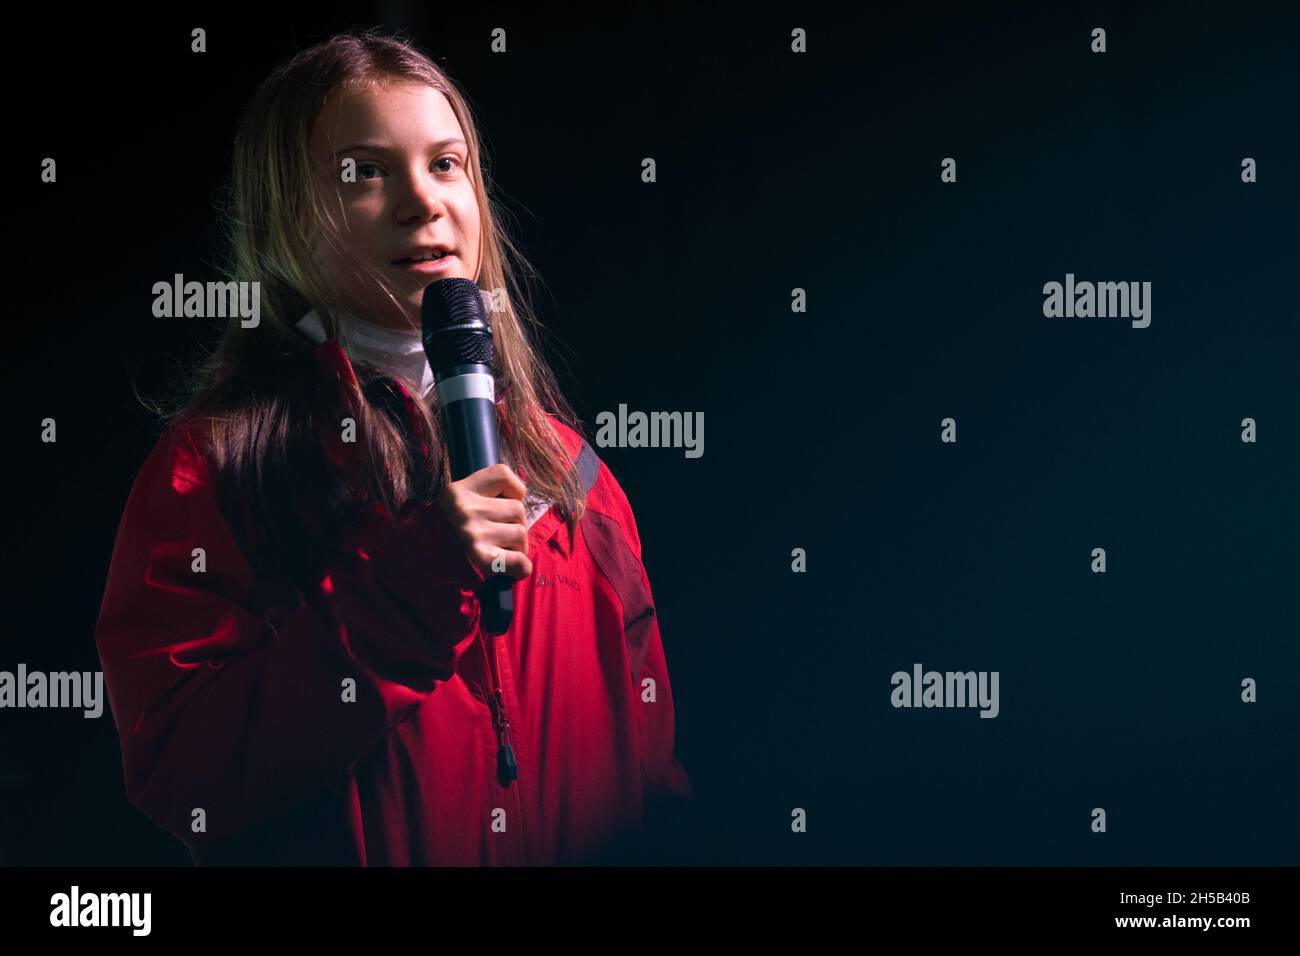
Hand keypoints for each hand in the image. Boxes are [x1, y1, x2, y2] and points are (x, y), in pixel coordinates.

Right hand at [435, 463, 532, 580]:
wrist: (418, 566)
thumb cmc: (444, 535)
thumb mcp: (454, 504)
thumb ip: (481, 496)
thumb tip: (519, 498)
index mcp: (458, 491)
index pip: (502, 474)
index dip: (512, 490)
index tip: (504, 502)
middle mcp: (465, 510)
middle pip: (517, 509)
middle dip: (515, 524)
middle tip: (499, 536)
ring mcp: (473, 534)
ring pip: (521, 534)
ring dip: (517, 546)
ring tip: (499, 552)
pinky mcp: (482, 560)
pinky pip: (521, 561)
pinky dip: (521, 568)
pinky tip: (510, 569)